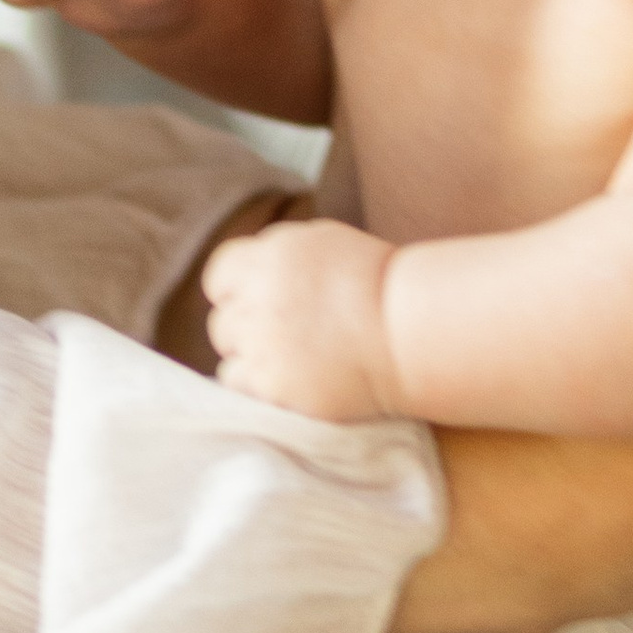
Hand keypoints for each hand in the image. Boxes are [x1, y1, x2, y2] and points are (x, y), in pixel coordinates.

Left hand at [203, 213, 399, 420]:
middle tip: (284, 341)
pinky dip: (260, 389)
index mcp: (272, 256)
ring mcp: (263, 344)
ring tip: (291, 365)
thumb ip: (280, 257)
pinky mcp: (272, 385)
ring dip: (251, 362)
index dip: (235, 294)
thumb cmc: (381, 286)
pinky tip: (291, 384)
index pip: (220, 276)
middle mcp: (259, 297)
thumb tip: (248, 275)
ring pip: (228, 358)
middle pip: (222, 322)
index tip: (258, 306)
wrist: (412, 331)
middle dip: (246, 331)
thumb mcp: (326, 244)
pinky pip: (241, 388)